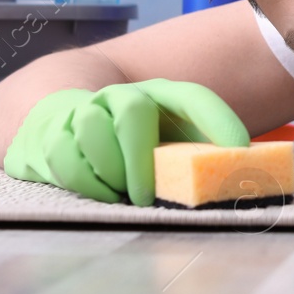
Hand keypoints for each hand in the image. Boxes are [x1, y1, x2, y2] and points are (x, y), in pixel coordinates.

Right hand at [3, 79, 248, 205]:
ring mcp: (84, 111)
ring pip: (92, 130)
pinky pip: (63, 154)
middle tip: (146, 196)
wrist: (67, 123)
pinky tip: (103, 195)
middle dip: (140, 158)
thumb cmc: (135, 143)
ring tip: (123, 196)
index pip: (194, 98)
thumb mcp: (172, 144)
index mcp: (160, 96)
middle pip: (132, 109)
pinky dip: (85, 182)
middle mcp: (121, 96)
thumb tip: (237, 183)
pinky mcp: (54, 134)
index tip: (239, 150)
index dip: (219, 120)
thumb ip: (201, 160)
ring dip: (110, 171)